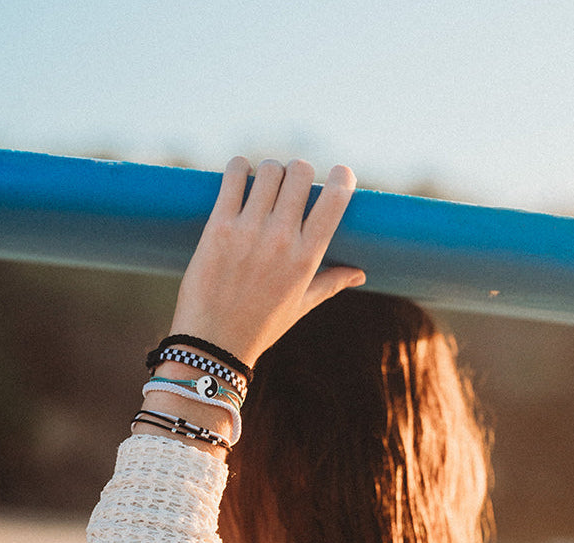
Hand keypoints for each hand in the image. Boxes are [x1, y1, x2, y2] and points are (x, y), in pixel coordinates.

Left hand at [169, 157, 365, 367]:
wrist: (213, 343)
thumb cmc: (260, 326)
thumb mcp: (301, 306)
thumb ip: (331, 283)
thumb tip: (360, 274)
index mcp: (307, 257)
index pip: (336, 199)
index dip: (342, 177)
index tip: (339, 175)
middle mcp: (281, 239)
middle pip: (300, 173)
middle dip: (299, 172)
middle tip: (289, 185)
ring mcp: (249, 231)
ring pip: (268, 170)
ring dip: (269, 170)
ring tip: (263, 182)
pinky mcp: (218, 227)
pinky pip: (233, 176)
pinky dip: (239, 168)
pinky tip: (240, 175)